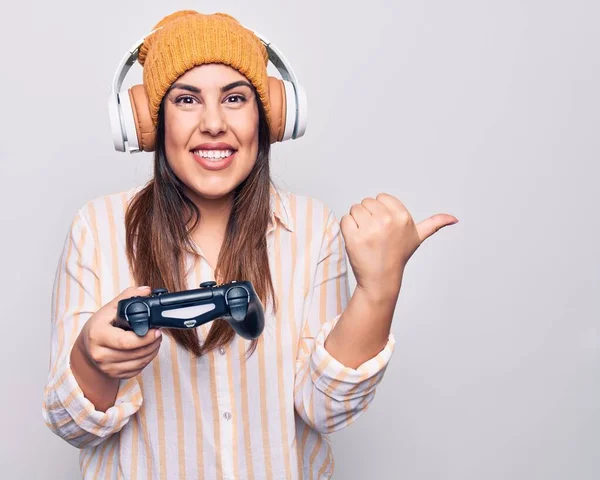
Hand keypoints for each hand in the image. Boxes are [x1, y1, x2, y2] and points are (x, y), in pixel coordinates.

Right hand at [75, 286, 162, 379]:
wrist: (87, 347)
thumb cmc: (99, 326)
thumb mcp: (109, 309)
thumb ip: (128, 296)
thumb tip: (147, 290)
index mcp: (98, 335)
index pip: (125, 341)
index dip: (145, 337)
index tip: (157, 330)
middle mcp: (99, 354)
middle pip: (135, 353)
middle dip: (152, 343)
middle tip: (159, 333)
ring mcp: (106, 367)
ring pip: (138, 363)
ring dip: (152, 351)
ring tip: (156, 340)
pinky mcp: (114, 375)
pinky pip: (136, 370)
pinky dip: (146, 360)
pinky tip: (148, 350)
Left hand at [340, 193, 457, 298]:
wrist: (382, 278)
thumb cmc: (398, 255)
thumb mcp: (418, 237)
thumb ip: (434, 224)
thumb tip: (454, 218)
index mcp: (403, 216)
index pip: (381, 197)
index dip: (380, 211)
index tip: (385, 227)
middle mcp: (387, 220)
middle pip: (366, 202)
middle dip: (368, 215)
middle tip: (375, 234)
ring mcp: (370, 229)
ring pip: (354, 209)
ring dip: (357, 221)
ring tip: (367, 237)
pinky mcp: (354, 237)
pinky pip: (345, 219)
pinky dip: (348, 229)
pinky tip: (357, 241)